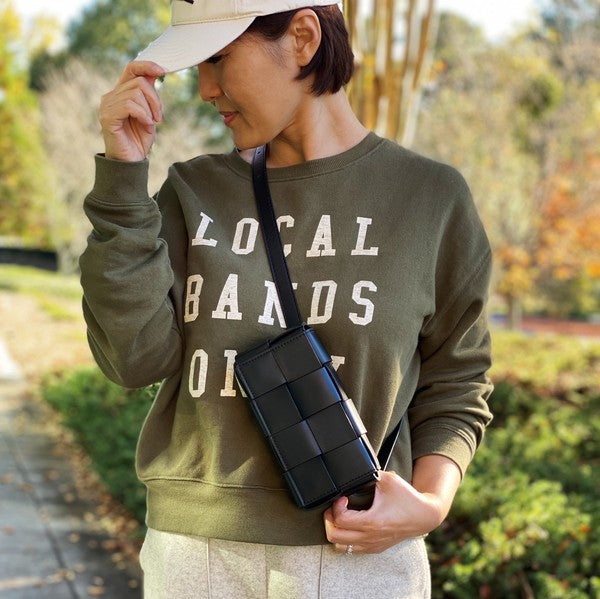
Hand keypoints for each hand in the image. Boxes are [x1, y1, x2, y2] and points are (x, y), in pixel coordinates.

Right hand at [99, 61, 164, 161]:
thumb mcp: (150, 114)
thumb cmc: (139, 140)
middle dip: (155, 99)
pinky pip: (130, 105)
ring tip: (150, 125)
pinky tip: (146, 126)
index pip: (131, 68)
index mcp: (121, 93)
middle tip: (159, 118)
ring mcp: (107, 105)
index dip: (147, 66)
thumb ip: (150, 96)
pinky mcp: (107, 116)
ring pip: (136, 93)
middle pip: (139, 82)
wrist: (132, 162)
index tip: (163, 71)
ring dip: (150, 110)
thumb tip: (156, 72)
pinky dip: (143, 115)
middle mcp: (111, 96)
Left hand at [323, 470, 448, 554]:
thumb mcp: (388, 479)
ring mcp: (372, 545)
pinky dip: (345, 538)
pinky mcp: (375, 548)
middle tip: (335, 507)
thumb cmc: (407, 498)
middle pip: (334, 536)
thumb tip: (354, 473)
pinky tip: (351, 525)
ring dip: (335, 531)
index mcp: (372, 521)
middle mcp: (370, 537)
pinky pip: (351, 550)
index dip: (336, 506)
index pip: (340, 519)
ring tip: (341, 517)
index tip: (343, 497)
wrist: (424, 516)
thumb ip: (370, 475)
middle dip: (329, 519)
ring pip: (340, 546)